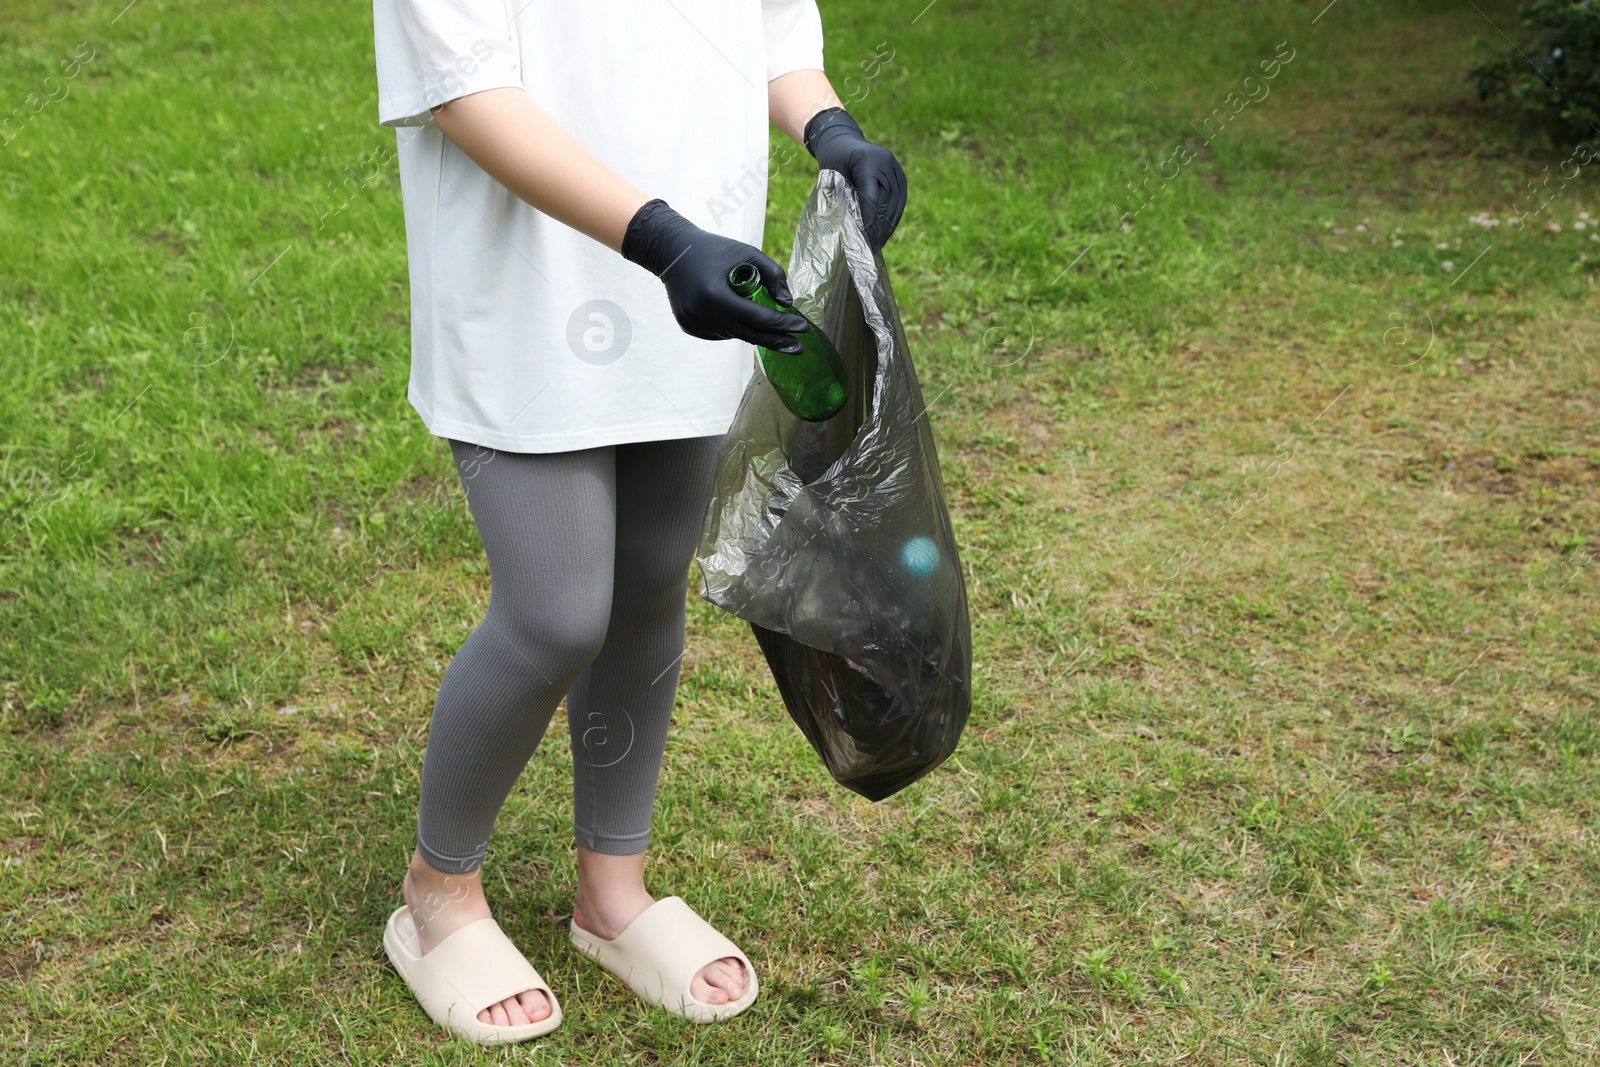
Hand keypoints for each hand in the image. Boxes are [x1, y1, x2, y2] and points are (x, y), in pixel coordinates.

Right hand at [621, 200, 808, 353]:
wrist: (673, 253)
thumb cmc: (714, 250)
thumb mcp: (747, 253)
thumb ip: (772, 275)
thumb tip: (787, 303)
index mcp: (716, 297)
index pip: (758, 317)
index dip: (783, 324)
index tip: (803, 328)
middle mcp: (704, 315)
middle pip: (750, 335)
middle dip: (777, 341)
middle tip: (798, 348)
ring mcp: (694, 324)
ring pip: (735, 334)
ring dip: (752, 330)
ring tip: (765, 320)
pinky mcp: (690, 328)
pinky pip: (721, 333)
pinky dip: (733, 326)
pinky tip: (735, 314)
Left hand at [804, 108, 906, 250]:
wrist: (844, 142)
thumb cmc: (834, 161)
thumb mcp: (832, 177)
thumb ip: (843, 197)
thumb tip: (852, 227)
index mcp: (867, 160)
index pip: (871, 195)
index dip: (870, 218)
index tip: (866, 237)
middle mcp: (885, 162)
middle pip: (886, 200)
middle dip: (879, 225)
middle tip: (872, 246)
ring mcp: (895, 167)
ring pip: (896, 202)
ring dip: (889, 225)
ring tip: (880, 243)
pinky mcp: (900, 175)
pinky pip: (900, 199)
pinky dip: (894, 217)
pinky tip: (886, 232)